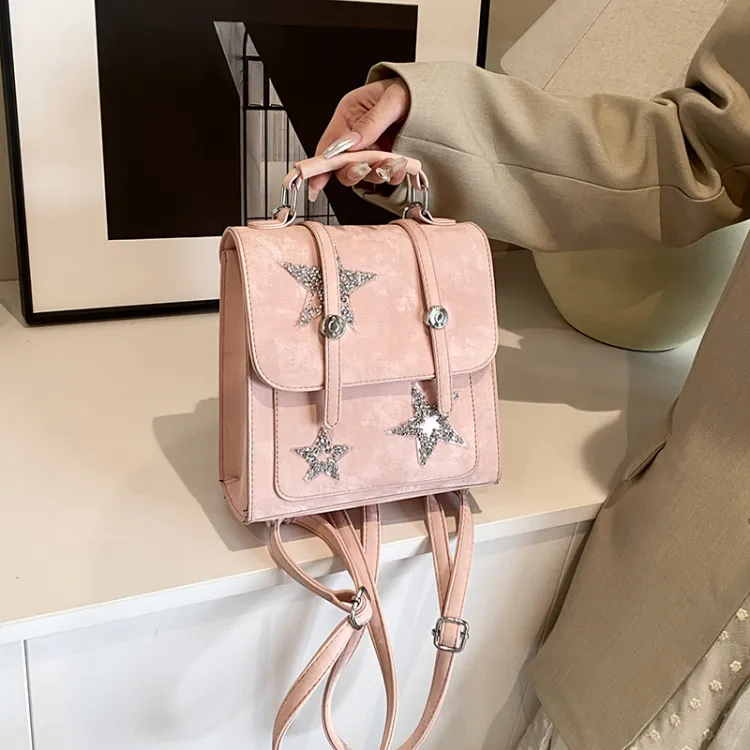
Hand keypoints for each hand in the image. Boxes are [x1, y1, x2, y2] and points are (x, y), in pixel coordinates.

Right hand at [309, 78, 410, 200]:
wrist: (435, 96)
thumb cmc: (409, 89)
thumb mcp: (391, 99)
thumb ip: (371, 122)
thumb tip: (351, 143)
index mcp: (349, 115)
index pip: (329, 145)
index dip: (320, 165)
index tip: (317, 182)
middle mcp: (358, 136)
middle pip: (343, 165)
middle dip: (353, 171)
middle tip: (365, 168)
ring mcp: (373, 150)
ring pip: (365, 173)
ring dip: (376, 173)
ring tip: (391, 164)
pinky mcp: (388, 160)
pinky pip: (385, 175)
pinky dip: (391, 176)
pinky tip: (400, 167)